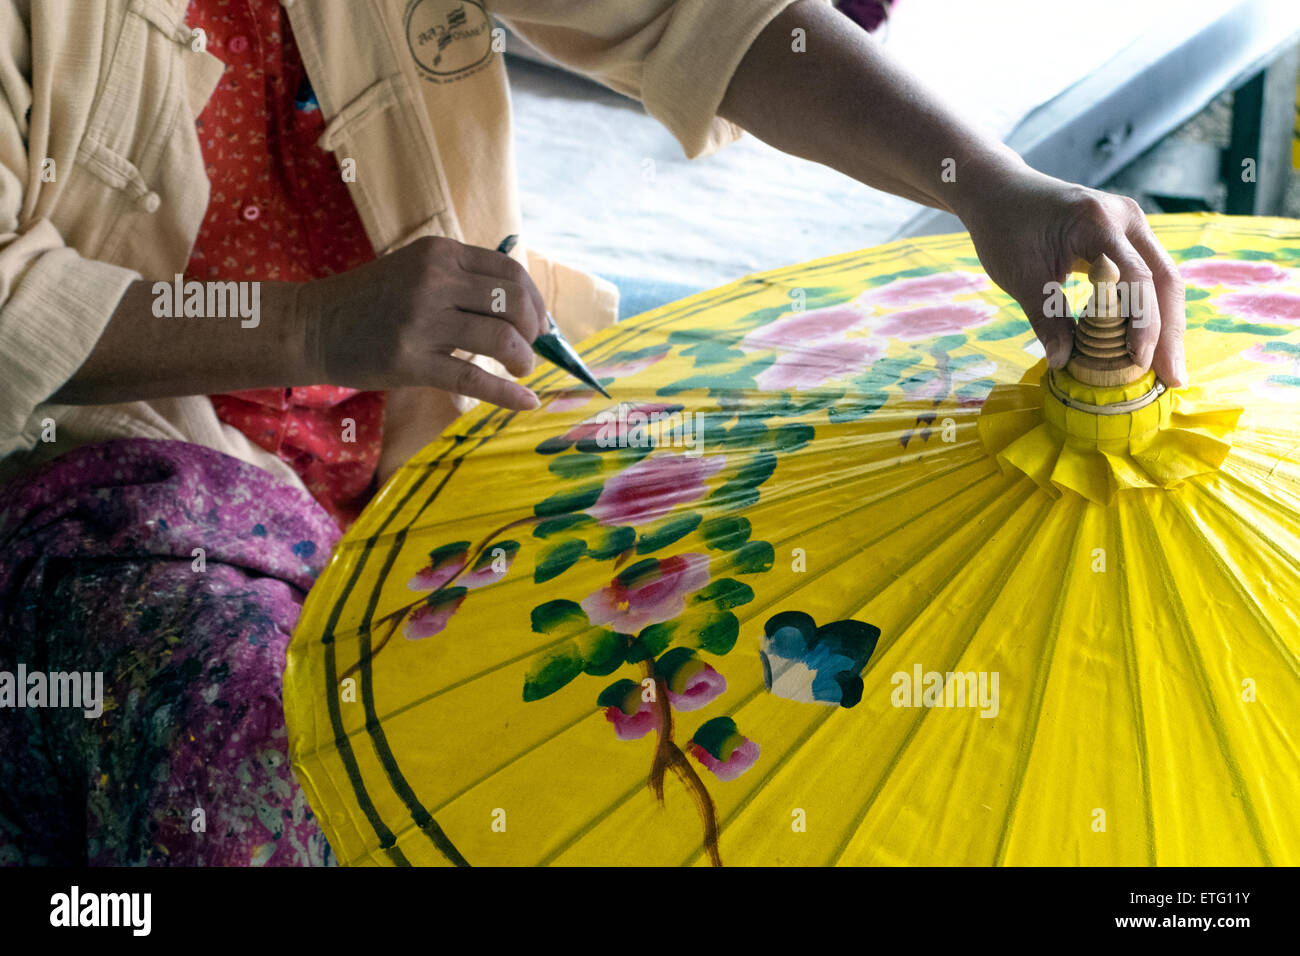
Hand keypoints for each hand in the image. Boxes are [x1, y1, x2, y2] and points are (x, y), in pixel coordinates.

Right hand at [299, 235, 546, 408]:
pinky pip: (474, 379)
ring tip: (522, 370)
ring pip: (501, 340)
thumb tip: (525, 307)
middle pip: (513, 304)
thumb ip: (464, 279)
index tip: (539, 324)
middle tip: (529, 348)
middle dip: (533, 331)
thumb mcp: (418, 269)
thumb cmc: (372, 301)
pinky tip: (526, 402)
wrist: (313, 325)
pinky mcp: (410, 362)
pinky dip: (508, 395)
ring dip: (524, 360)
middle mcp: (435, 281)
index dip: (535, 302)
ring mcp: (422, 321)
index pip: (510, 273)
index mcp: (441, 253)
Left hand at [957, 164, 1187, 386]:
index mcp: (1098, 221)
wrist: (998, 191)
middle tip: (1172, 378)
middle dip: (1169, 331)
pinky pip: (1149, 274)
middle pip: (1164, 278)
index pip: (1136, 276)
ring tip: (1166, 370)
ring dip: (1166, 324)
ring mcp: (1131, 223)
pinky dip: (1151, 308)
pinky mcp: (1127, 235)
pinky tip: (1150, 343)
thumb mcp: (1020, 276)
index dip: (1142, 323)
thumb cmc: (1004, 228)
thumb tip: (1063, 362)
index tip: (1138, 362)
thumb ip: (1045, 318)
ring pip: (1163, 277)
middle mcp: (1126, 217)